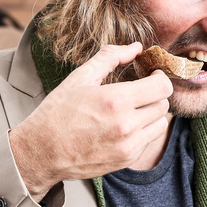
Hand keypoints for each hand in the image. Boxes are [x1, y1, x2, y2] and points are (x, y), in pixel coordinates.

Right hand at [9, 43, 172, 200]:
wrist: (43, 151)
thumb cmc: (58, 112)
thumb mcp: (80, 78)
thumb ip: (110, 57)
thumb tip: (135, 47)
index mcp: (116, 100)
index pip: (162, 87)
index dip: (160, 77)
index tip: (151, 76)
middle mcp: (127, 125)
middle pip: (163, 105)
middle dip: (154, 95)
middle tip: (139, 92)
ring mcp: (128, 146)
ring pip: (160, 124)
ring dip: (151, 114)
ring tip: (133, 109)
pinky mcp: (126, 160)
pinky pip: (147, 141)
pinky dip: (141, 131)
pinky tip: (122, 126)